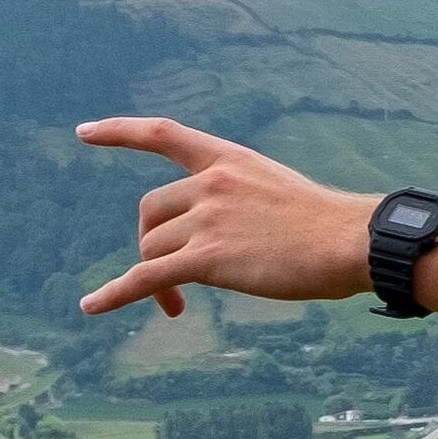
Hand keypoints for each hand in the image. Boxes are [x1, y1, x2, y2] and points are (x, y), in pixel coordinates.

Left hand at [79, 119, 378, 321]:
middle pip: (151, 212)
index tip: (85, 133)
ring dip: (157, 281)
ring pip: (152, 250)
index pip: (163, 135)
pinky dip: (114, 294)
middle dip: (151, 244)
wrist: (352, 242)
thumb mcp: (280, 192)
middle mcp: (211, 183)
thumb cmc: (330, 227)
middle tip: (172, 279)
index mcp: (229, 160)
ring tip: (177, 306)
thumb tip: (213, 240)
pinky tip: (91, 306)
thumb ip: (239, 201)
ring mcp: (207, 219)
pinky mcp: (207, 259)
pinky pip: (145, 278)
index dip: (119, 132)